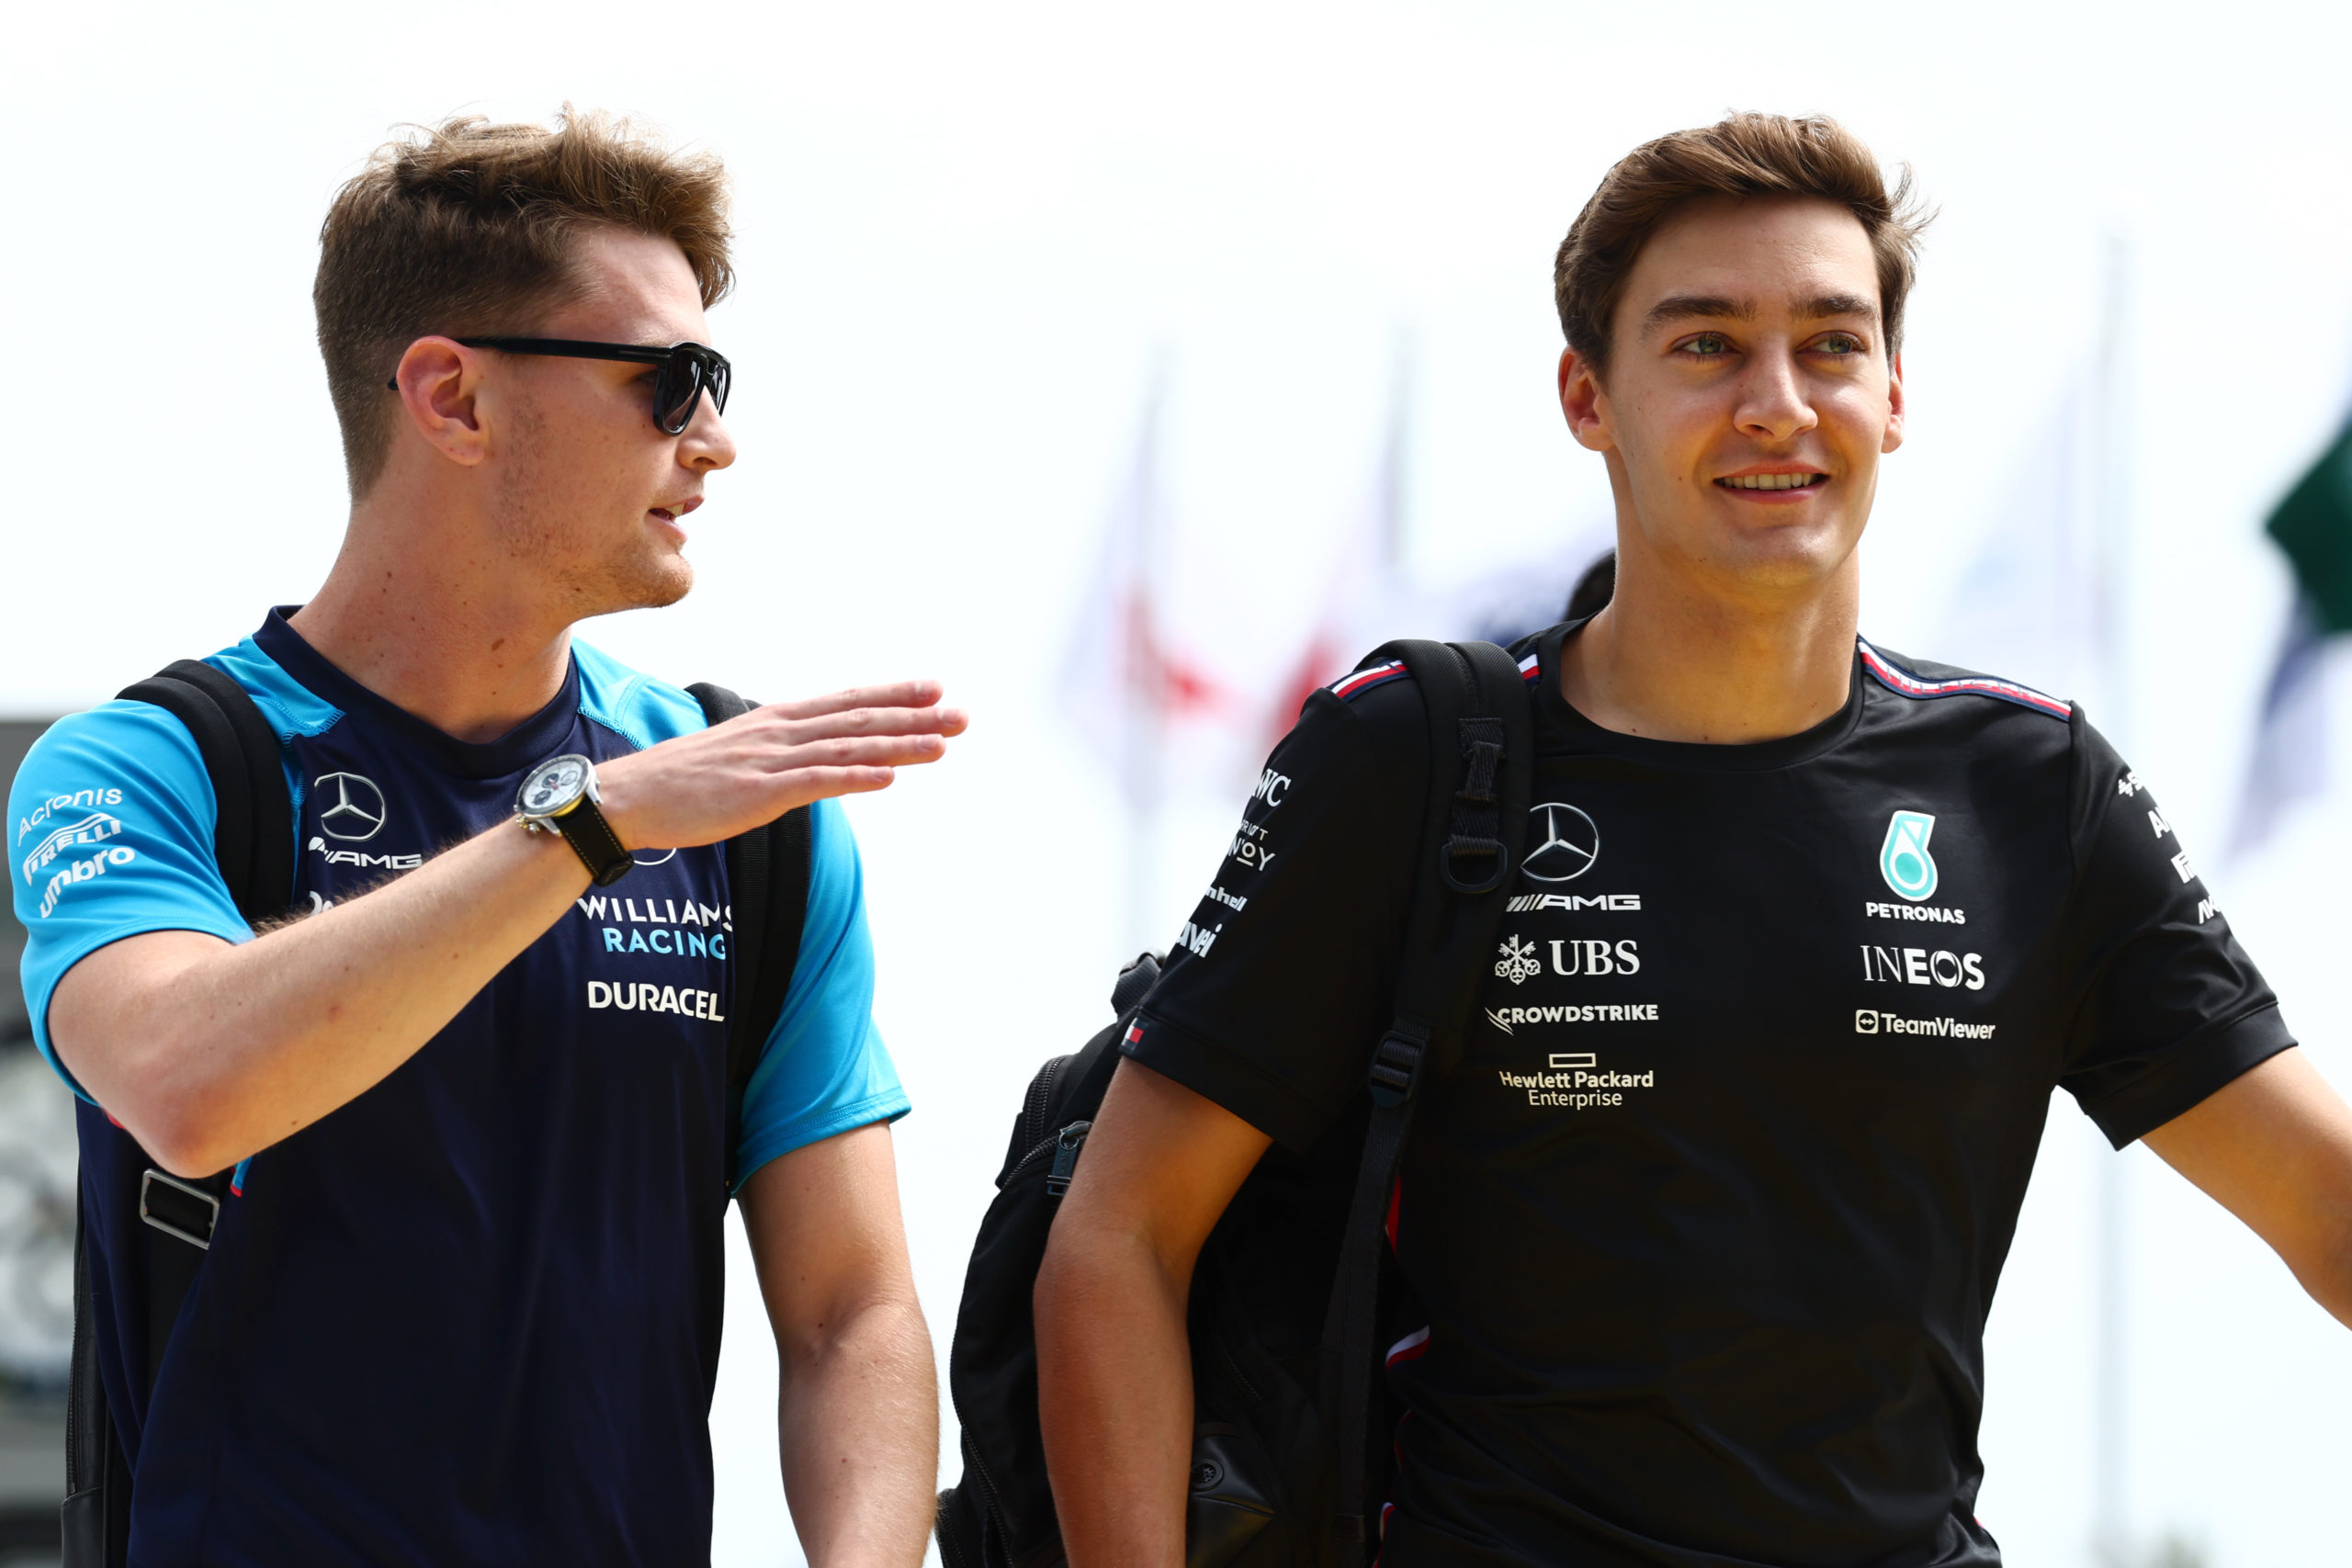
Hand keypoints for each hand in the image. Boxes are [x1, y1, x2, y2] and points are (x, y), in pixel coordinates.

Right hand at [597, 679, 963, 849]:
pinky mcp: (757, 793)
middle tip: (961, 713)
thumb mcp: (738, 756)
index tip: (934, 688)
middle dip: (914, 716)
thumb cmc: (680, 782)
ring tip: (943, 743)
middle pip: (858, 720)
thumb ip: (779, 755)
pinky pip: (815, 783)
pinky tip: (888, 778)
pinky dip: (854, 778)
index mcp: (776, 721)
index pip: (846, 702)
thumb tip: (812, 763)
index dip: (892, 695)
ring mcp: (770, 761)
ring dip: (899, 746)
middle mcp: (779, 732)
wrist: (627, 797)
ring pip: (847, 749)